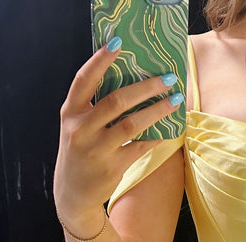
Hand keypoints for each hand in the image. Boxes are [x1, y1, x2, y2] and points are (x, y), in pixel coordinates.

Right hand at [53, 38, 182, 230]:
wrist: (73, 193)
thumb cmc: (81, 151)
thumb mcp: (78, 127)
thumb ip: (94, 107)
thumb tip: (132, 83)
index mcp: (70, 113)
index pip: (84, 80)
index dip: (101, 60)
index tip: (120, 43)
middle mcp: (80, 130)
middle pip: (116, 101)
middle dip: (145, 88)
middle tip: (167, 79)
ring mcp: (96, 150)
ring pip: (132, 124)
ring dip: (156, 111)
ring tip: (175, 102)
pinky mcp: (112, 167)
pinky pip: (140, 147)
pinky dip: (156, 137)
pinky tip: (170, 130)